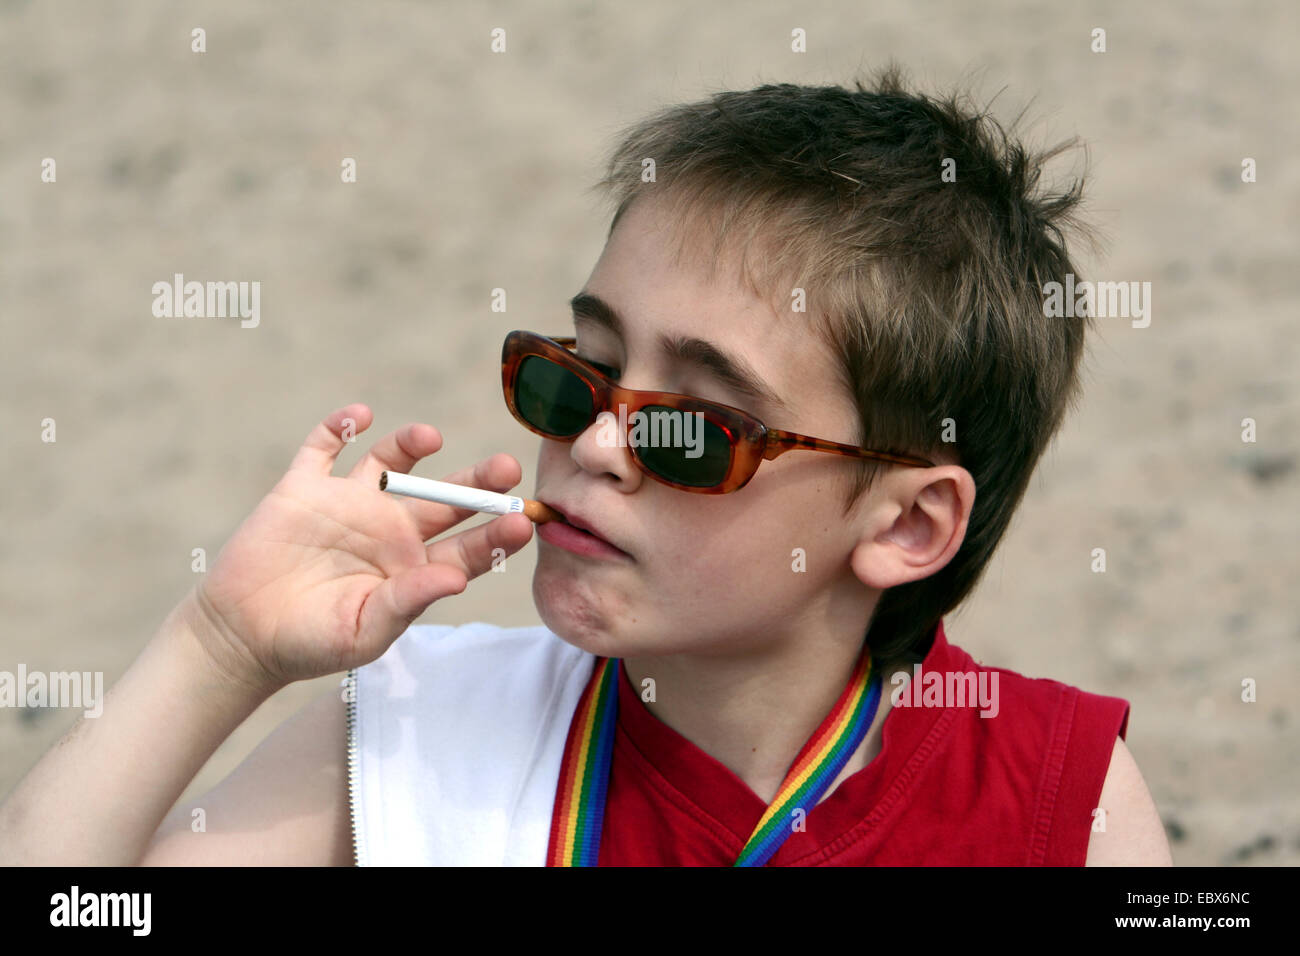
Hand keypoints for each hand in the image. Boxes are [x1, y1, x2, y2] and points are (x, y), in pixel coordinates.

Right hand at [186, 403, 534, 690]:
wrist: (242, 636)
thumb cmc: (312, 643)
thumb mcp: (365, 631)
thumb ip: (408, 602)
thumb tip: (455, 578)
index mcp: (414, 567)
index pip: (467, 546)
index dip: (495, 535)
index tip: (522, 521)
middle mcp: (389, 528)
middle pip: (446, 497)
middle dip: (477, 481)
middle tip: (507, 468)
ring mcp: (348, 504)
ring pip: (389, 461)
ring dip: (410, 444)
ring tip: (428, 438)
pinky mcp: (304, 488)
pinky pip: (323, 447)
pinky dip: (338, 426)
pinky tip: (359, 416)